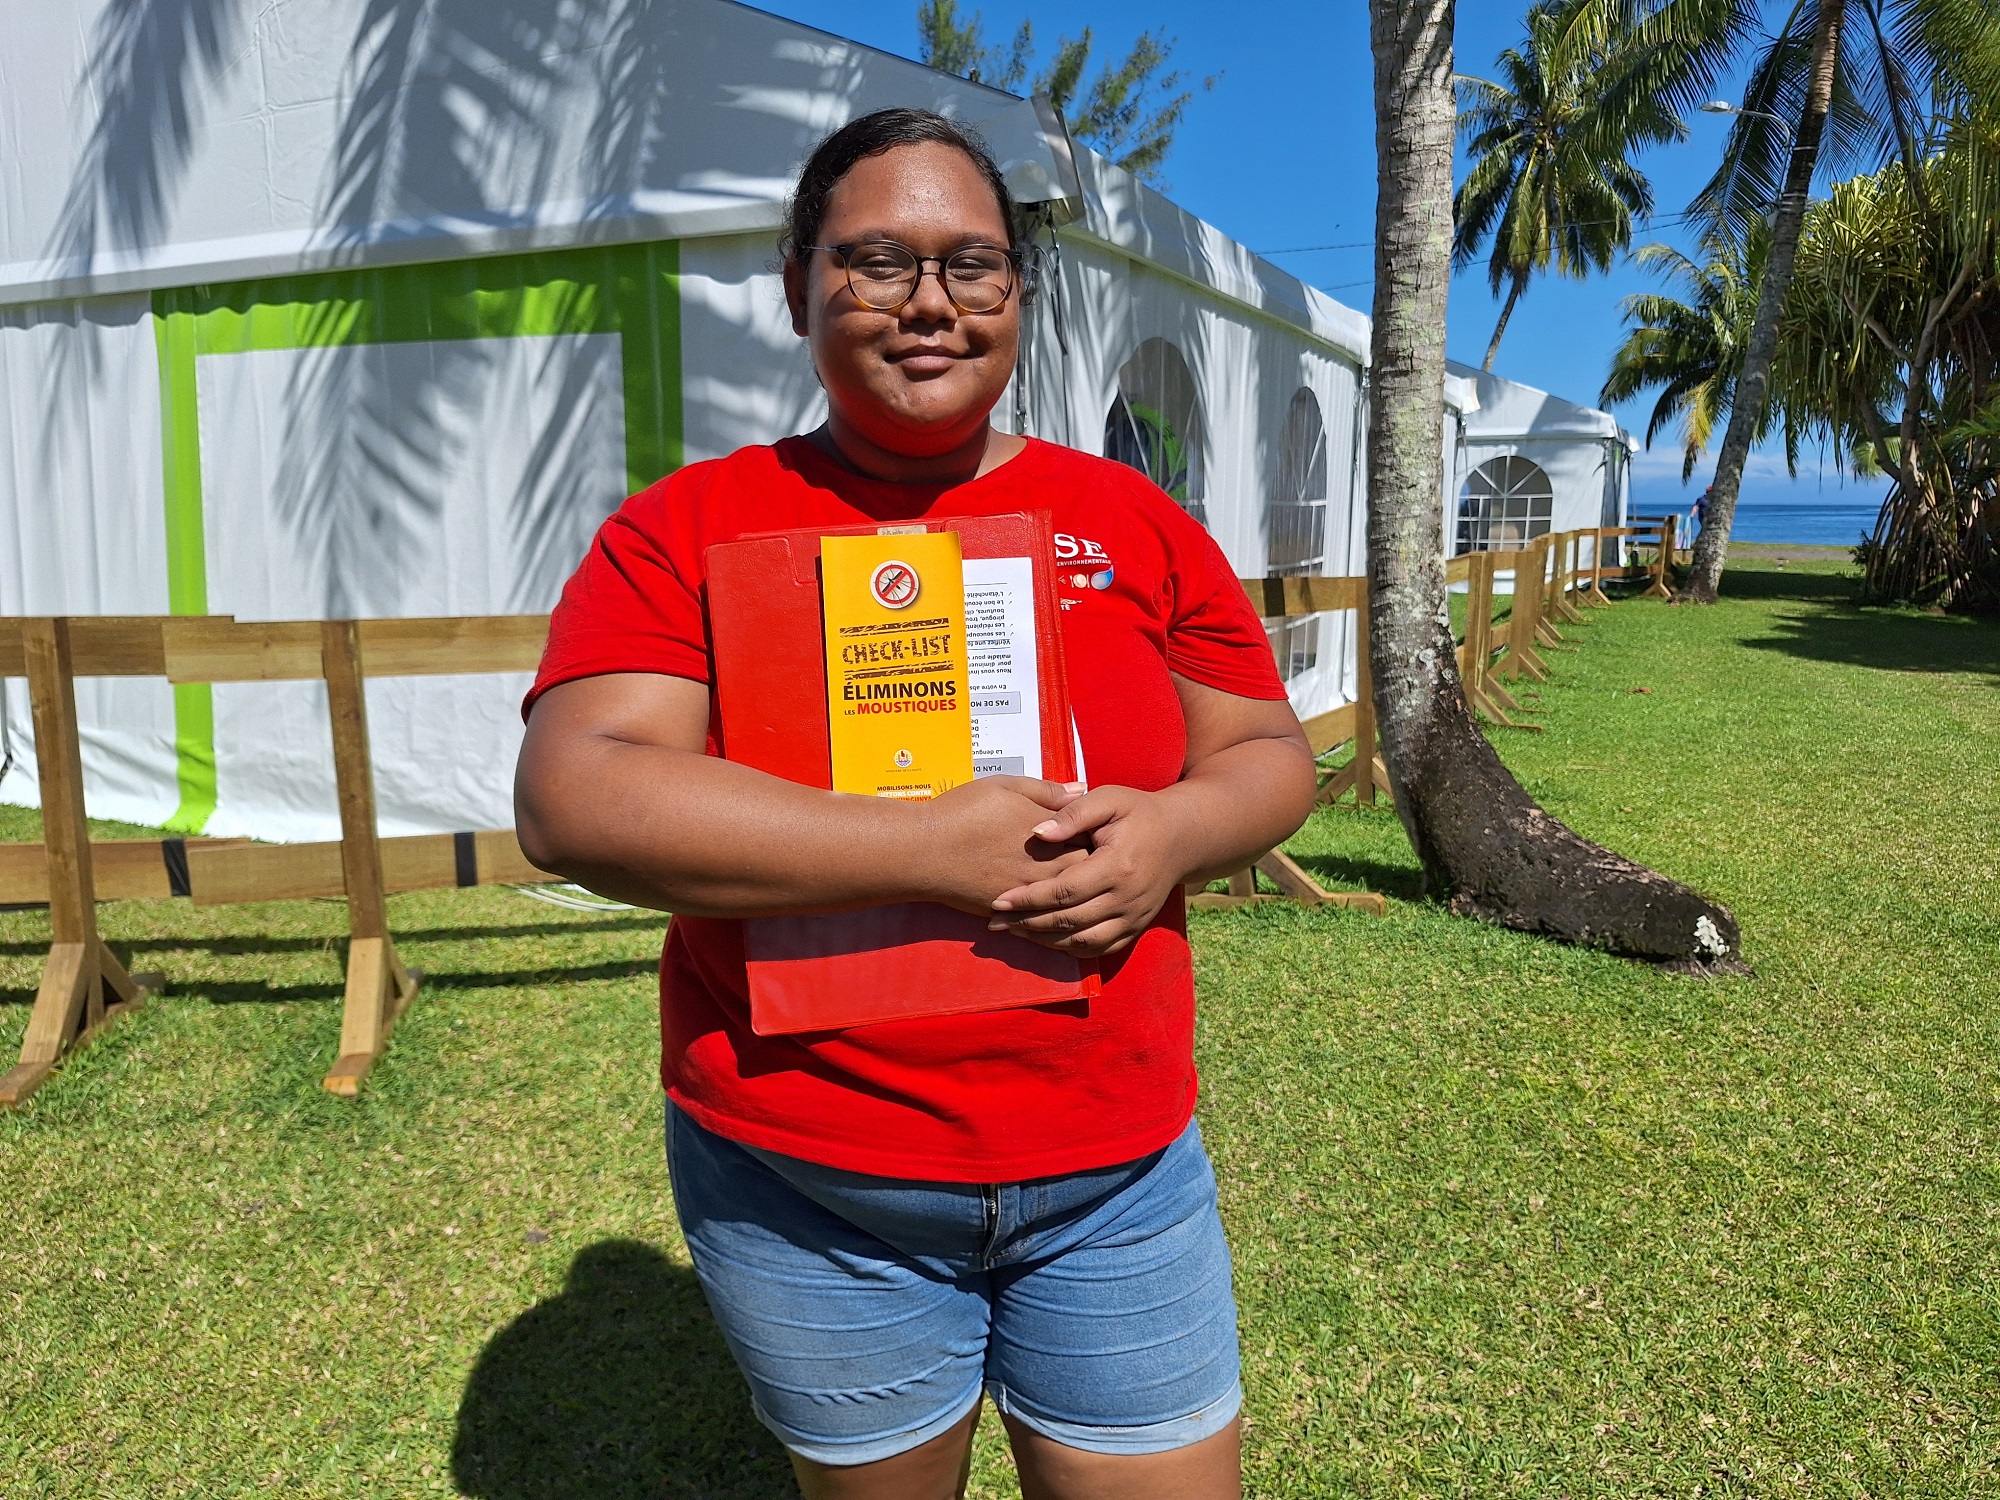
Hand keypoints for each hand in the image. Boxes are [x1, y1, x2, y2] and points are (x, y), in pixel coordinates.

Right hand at [914, 776, 1088, 915]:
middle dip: (1092, 866)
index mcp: (1051, 834)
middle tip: (1089, 857)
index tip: (1096, 830)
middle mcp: (1046, 867)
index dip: (1098, 834)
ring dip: (1073, 890)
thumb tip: (1081, 789)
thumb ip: (1047, 790)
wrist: (923, 851)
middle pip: (1088, 872)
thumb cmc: (962, 812)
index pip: (1094, 838)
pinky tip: (1048, 902)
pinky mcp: (1012, 912)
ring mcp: (1031, 893)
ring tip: (1071, 881)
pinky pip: (1043, 916)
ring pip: (1069, 899)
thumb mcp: (1005, 787)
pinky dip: (1050, 910)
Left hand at [987, 785, 1186, 957]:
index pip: (1065, 890)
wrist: (1182, 836)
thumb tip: (1036, 833)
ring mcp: (1134, 917)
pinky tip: (1045, 940)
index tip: (998, 900)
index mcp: (1118, 865)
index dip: (1029, 899)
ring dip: (1044, 941)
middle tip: (995, 922)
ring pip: (1082, 942)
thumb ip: (1072, 813)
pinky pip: (1099, 949)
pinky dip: (1069, 949)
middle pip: (1069, 921)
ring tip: (1014, 932)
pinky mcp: (1136, 928)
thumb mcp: (1108, 798)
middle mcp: (1128, 898)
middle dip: (1027, 923)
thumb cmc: (1138, 812)